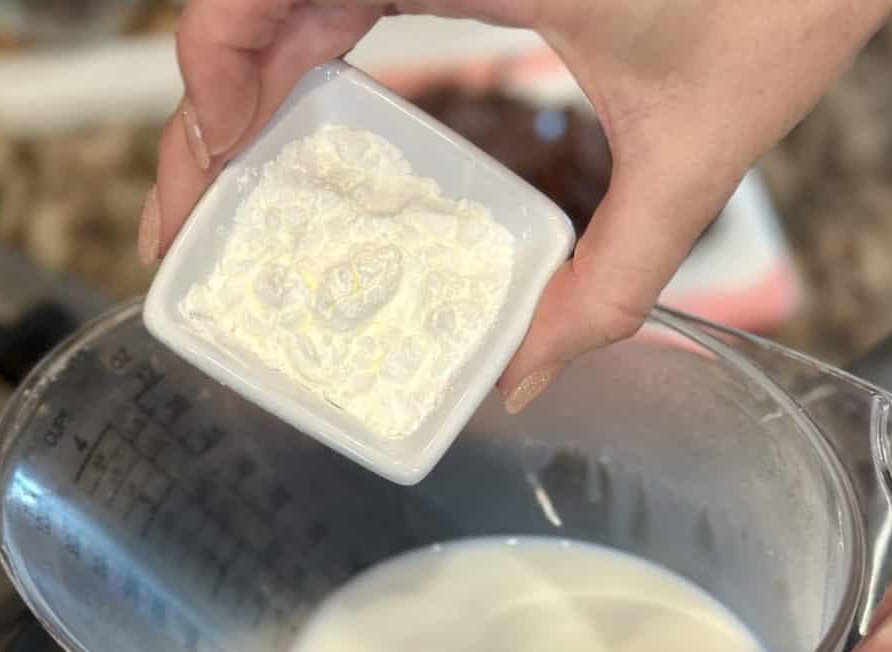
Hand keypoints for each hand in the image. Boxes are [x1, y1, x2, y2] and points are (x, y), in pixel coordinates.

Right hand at [141, 0, 891, 408]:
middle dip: (210, 115)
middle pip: (260, 1)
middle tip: (195, 223)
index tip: (211, 180)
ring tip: (236, 196)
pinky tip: (314, 139)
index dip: (208, 82)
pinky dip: (314, 60)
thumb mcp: (696, 152)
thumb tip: (529, 374)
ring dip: (251, 92)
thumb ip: (613, 277)